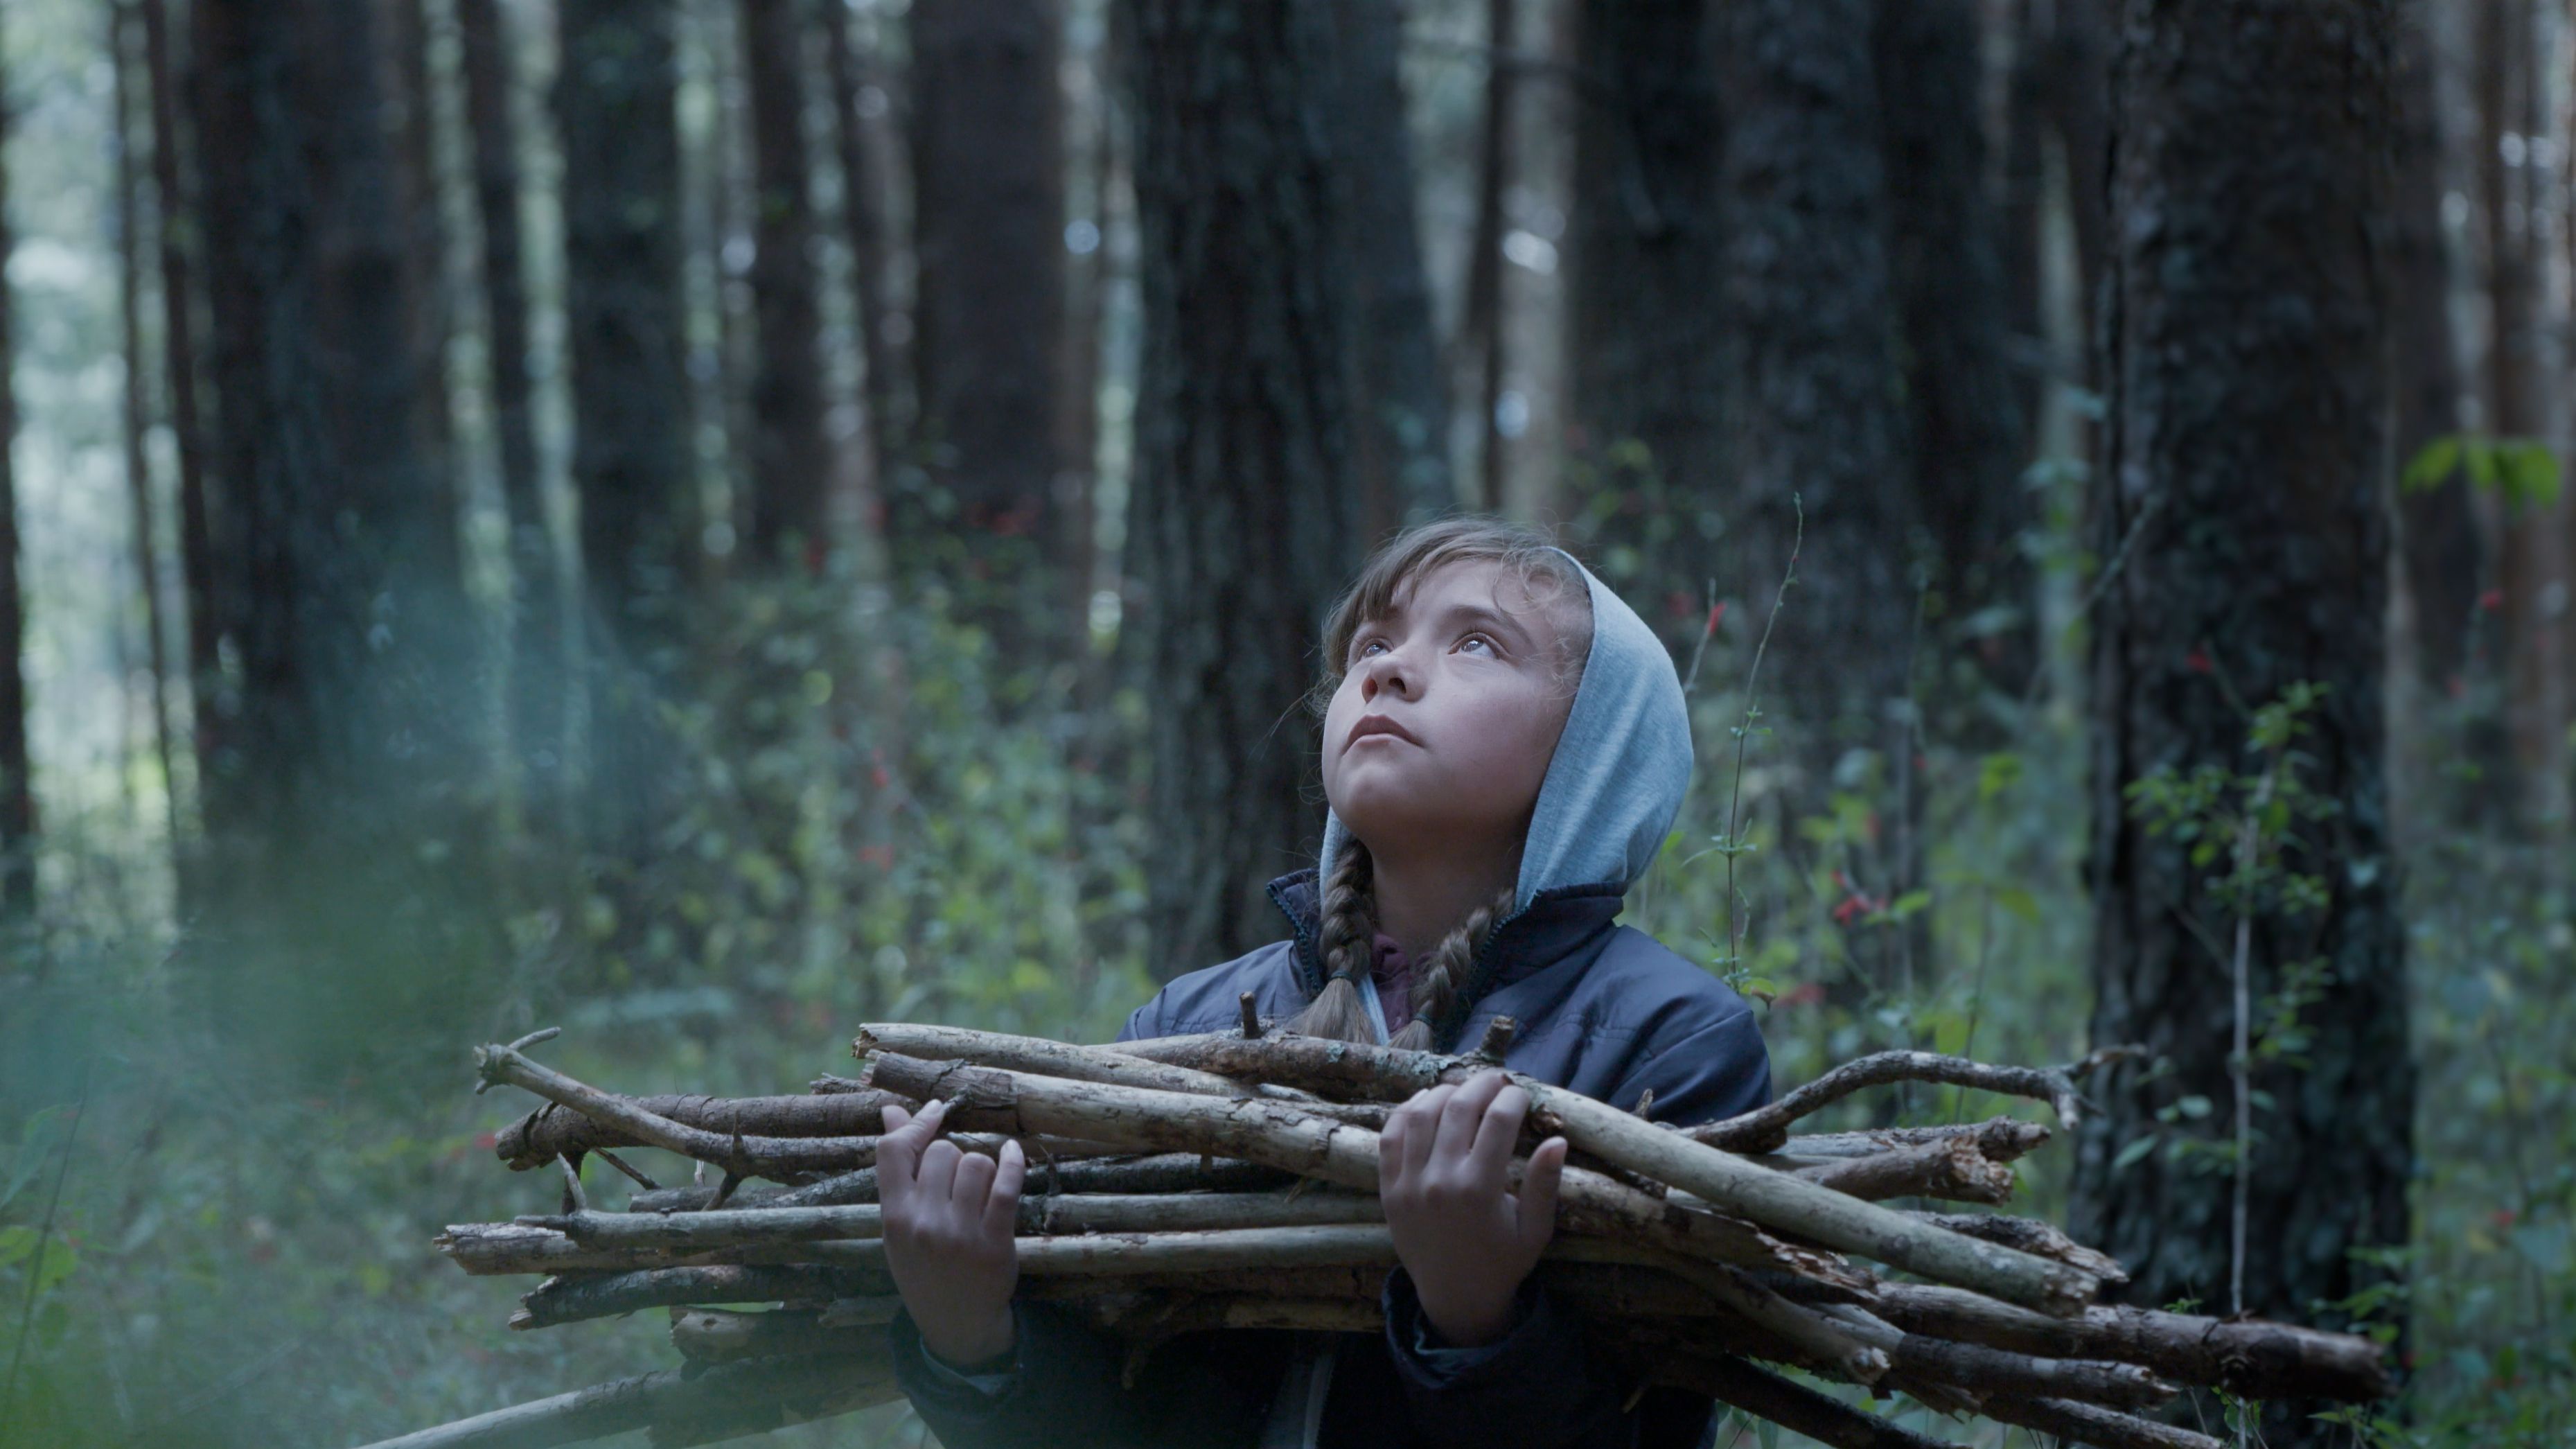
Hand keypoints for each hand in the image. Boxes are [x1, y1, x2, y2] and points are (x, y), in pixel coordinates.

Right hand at [877, 1100, 1024, 1367]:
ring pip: (977, 1162)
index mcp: (894, 1217)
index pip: (893, 1151)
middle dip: (954, 1156)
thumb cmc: (924, 1265)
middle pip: (944, 1151)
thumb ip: (896, 1169)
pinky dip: (1013, 1162)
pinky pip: (1006, 1186)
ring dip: (981, 1169)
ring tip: (978, 1192)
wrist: (956, 1323)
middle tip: (956, 1183)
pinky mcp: (995, 1241)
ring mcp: (960, 1233)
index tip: (935, 1111)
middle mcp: (924, 1223)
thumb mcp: (900, 1222)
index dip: (915, 1123)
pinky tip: (1014, 1153)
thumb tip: (891, 1109)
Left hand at [1378, 1068, 1566, 1346]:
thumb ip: (1545, 1184)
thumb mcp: (1535, 1230)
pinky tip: (1426, 1102)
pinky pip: (1390, 1137)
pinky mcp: (1388, 1189)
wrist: (1455, 1297)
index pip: (1498, 1121)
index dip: (1513, 1098)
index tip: (1522, 1094)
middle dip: (1482, 1084)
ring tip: (1464, 1089)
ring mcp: (1408, 1183)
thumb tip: (1558, 1138)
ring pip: (1421, 1115)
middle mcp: (1440, 1181)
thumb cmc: (1503, 1262)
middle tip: (1497, 1080)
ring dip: (1444, 1092)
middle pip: (1458, 1108)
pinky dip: (1406, 1112)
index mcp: (1480, 1190)